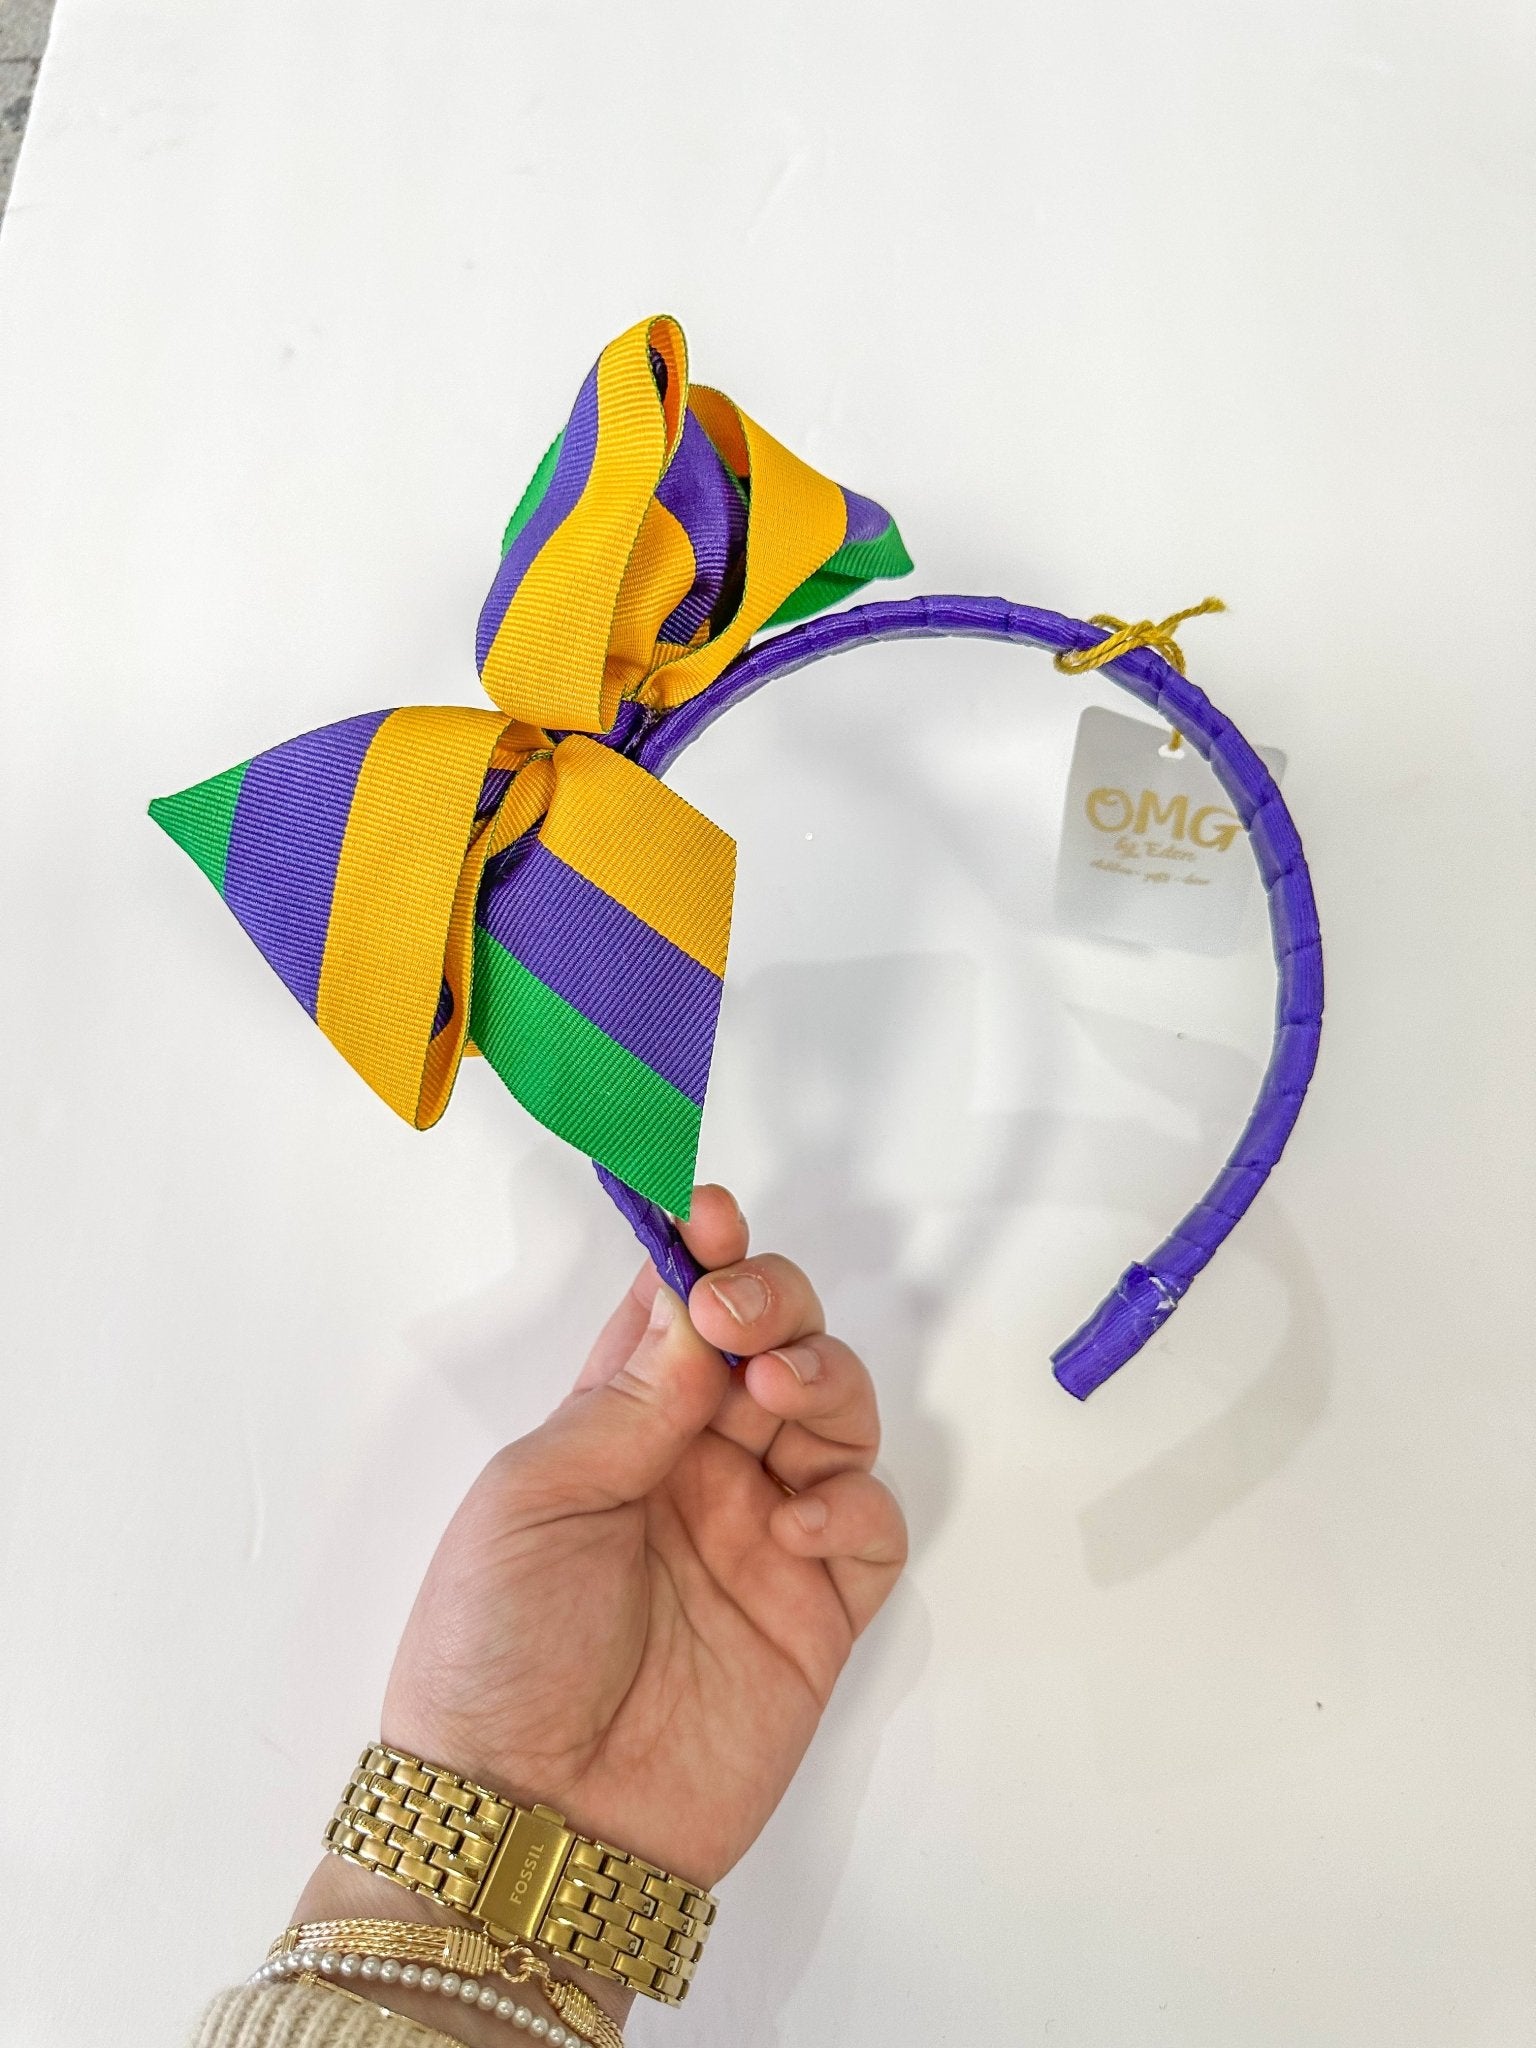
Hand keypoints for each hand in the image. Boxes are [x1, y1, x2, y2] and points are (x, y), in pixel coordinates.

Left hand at [379, 1184, 906, 1890]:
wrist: (526, 1825)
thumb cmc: (494, 1648)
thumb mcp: (534, 1498)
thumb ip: (630, 1398)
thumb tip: (695, 1297)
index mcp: (617, 1425)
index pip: (677, 1311)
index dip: (702, 1254)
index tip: (709, 1215)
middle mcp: (697, 1465)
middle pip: (772, 1342)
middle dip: (772, 1302)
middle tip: (739, 1318)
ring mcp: (763, 1534)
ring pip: (834, 1413)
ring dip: (820, 1378)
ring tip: (773, 1398)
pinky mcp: (817, 1612)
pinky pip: (869, 1526)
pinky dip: (853, 1506)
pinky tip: (797, 1526)